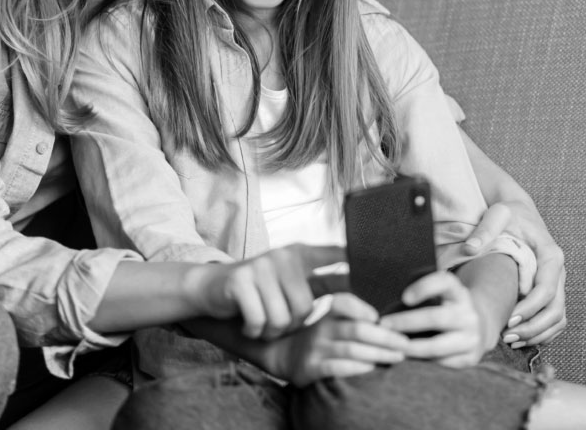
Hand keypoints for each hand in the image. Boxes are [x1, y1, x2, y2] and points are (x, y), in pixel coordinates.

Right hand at [194, 243, 345, 339]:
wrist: (211, 286)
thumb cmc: (258, 289)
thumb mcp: (288, 280)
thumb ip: (319, 284)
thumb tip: (357, 297)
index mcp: (299, 254)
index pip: (334, 254)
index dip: (354, 264)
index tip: (374, 281)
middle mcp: (282, 256)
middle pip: (305, 306)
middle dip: (293, 323)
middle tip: (278, 321)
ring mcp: (260, 267)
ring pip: (283, 317)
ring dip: (272, 329)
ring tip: (262, 321)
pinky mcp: (240, 281)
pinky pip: (260, 320)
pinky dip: (255, 330)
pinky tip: (249, 324)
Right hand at [262, 293, 407, 386]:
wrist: (284, 355)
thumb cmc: (320, 337)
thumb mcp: (331, 319)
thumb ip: (353, 314)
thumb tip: (391, 315)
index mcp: (328, 312)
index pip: (344, 302)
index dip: (363, 308)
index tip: (381, 316)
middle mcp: (322, 327)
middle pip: (357, 329)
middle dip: (385, 337)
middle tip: (406, 343)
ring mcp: (316, 348)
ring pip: (351, 349)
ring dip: (378, 353)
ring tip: (397, 357)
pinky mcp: (311, 368)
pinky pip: (337, 367)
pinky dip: (357, 367)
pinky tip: (372, 368)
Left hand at [380, 270, 488, 367]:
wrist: (475, 329)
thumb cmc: (441, 308)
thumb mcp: (436, 294)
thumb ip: (415, 295)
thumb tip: (385, 309)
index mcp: (457, 292)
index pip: (444, 282)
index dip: (424, 287)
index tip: (404, 297)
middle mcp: (468, 313)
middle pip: (436, 317)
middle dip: (406, 322)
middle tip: (384, 325)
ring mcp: (472, 337)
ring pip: (437, 346)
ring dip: (411, 347)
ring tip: (392, 345)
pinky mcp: (470, 358)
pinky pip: (441, 363)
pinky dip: (421, 362)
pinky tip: (406, 358)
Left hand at [462, 200, 566, 346]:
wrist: (519, 211)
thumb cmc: (509, 214)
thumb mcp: (497, 214)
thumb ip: (485, 230)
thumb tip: (470, 249)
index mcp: (550, 254)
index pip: (546, 290)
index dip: (529, 309)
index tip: (509, 320)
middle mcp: (559, 271)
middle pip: (555, 309)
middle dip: (533, 327)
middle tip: (508, 336)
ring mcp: (558, 282)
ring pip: (558, 317)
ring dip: (538, 333)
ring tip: (511, 340)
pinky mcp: (552, 289)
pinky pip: (555, 317)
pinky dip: (542, 331)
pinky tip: (520, 338)